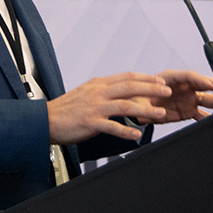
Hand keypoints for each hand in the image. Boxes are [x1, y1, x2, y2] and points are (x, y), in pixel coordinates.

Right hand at [47, 72, 171, 144]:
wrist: (46, 119)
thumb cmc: (67, 108)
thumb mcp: (87, 92)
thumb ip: (104, 91)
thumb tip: (122, 91)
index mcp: (99, 84)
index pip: (126, 77)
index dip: (145, 78)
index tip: (159, 80)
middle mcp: (98, 93)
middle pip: (129, 87)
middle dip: (151, 88)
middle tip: (167, 91)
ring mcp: (94, 107)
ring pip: (125, 105)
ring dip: (145, 109)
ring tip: (160, 113)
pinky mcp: (90, 122)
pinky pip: (112, 127)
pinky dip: (126, 131)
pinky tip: (137, 135)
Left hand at [134, 69, 212, 123]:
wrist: (138, 108)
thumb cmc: (139, 95)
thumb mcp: (141, 94)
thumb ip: (150, 98)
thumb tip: (157, 101)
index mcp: (172, 77)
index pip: (190, 76)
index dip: (201, 80)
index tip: (210, 84)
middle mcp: (183, 87)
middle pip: (203, 86)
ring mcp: (187, 99)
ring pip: (206, 100)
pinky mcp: (188, 111)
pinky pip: (202, 114)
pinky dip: (209, 118)